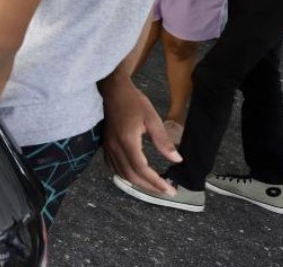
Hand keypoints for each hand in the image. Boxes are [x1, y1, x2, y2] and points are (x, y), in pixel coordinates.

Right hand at [100, 75, 180, 194]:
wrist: (112, 89)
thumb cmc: (133, 101)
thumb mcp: (152, 118)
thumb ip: (163, 141)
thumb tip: (176, 159)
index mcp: (127, 140)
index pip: (142, 169)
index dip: (156, 182)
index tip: (170, 190)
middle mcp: (115, 147)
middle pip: (131, 175)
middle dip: (149, 187)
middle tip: (165, 191)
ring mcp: (108, 146)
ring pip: (121, 173)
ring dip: (137, 183)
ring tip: (153, 186)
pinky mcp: (105, 144)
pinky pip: (113, 166)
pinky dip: (125, 175)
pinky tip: (134, 175)